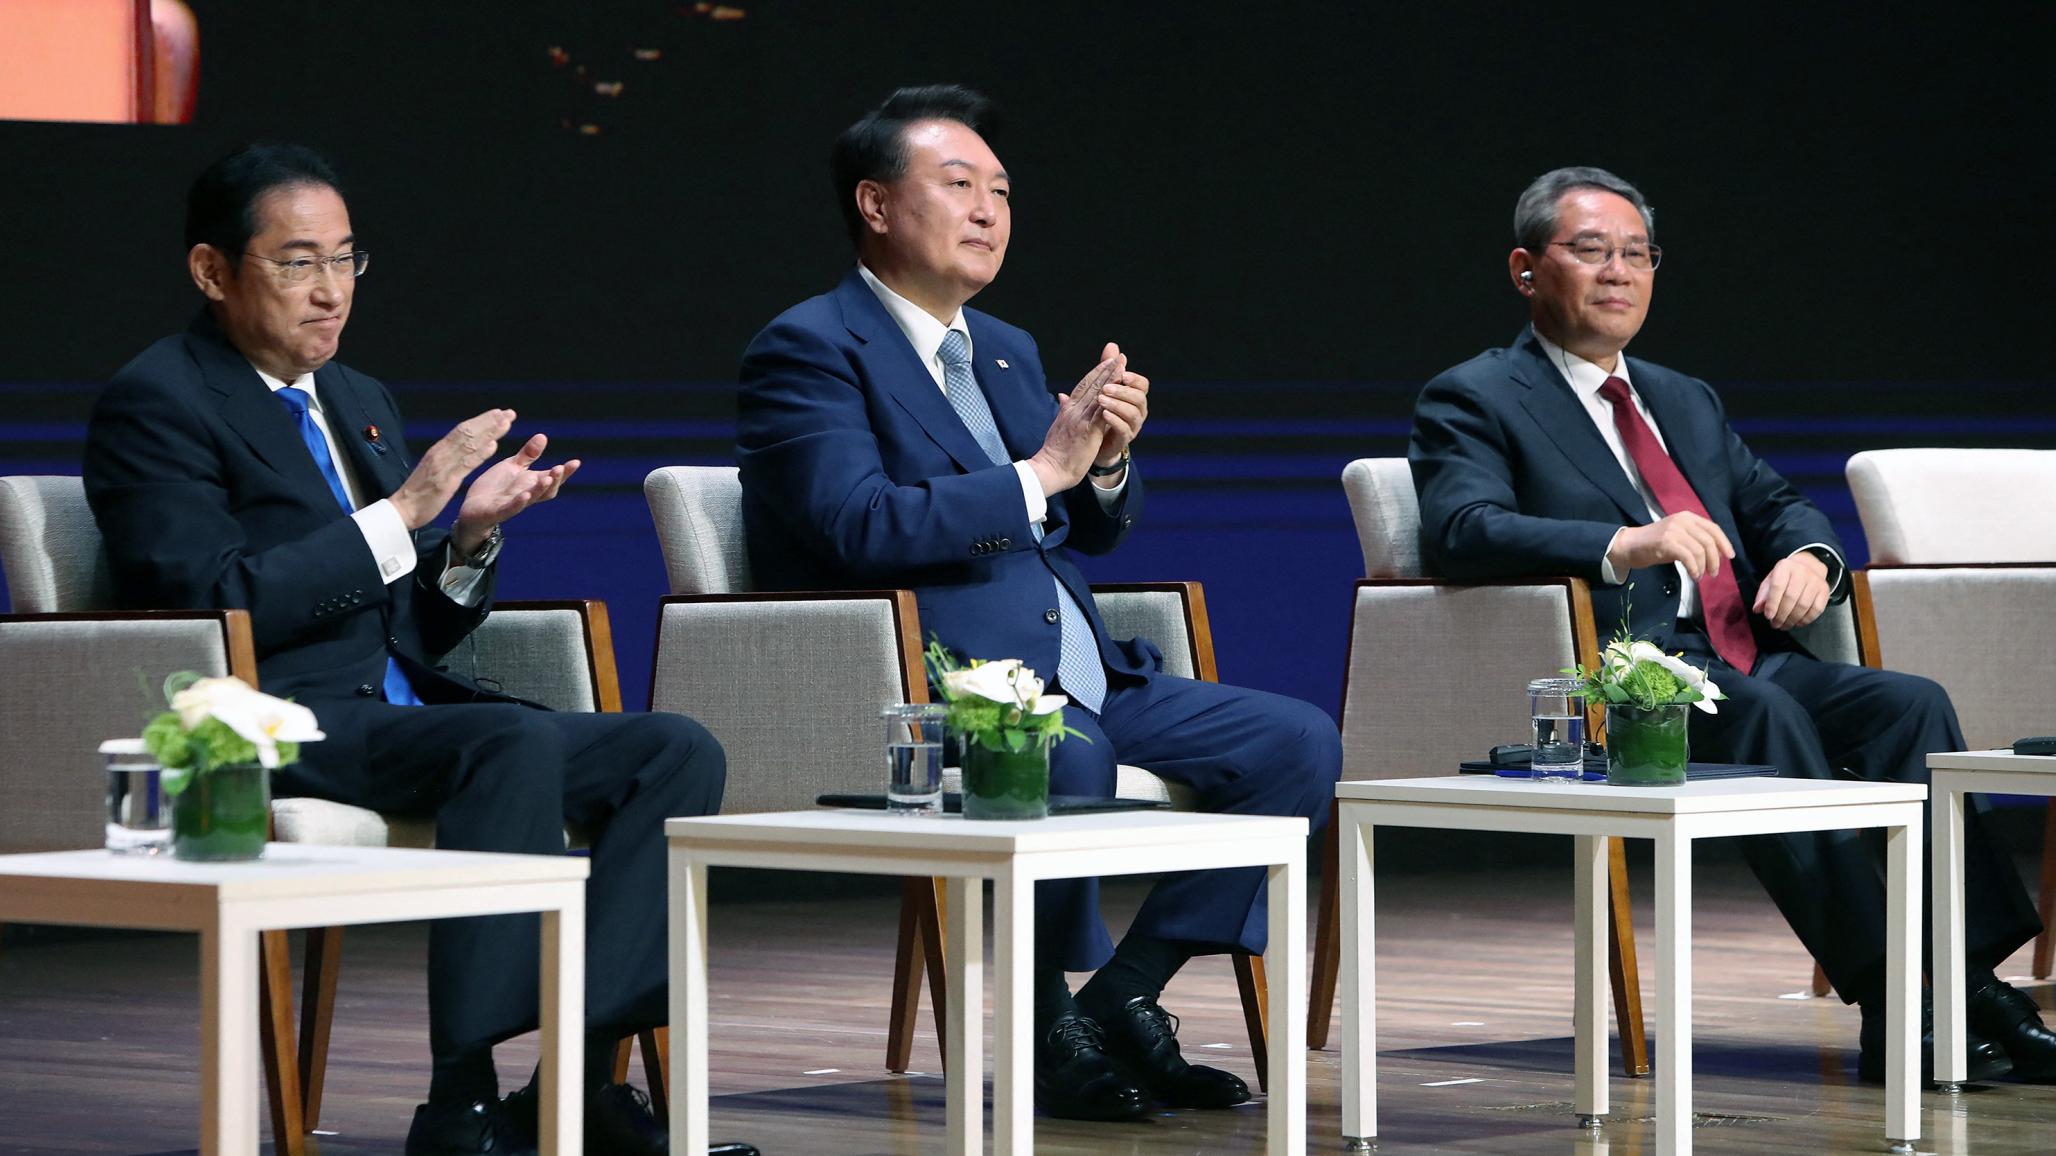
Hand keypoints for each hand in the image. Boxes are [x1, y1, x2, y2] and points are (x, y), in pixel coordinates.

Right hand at [390, 409, 514, 530]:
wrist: (402, 509)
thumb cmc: (418, 491)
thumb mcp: (433, 468)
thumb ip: (446, 457)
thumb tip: (459, 447)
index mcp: (438, 450)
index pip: (462, 430)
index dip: (481, 420)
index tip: (498, 413)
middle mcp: (441, 453)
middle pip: (468, 432)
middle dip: (490, 421)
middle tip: (509, 412)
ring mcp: (443, 465)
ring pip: (469, 444)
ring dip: (490, 432)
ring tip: (506, 423)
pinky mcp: (446, 481)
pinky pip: (465, 465)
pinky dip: (480, 454)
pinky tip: (494, 446)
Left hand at [451, 433, 580, 553]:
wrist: (472, 508)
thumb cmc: (495, 488)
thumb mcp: (512, 466)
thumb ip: (528, 454)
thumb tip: (543, 436)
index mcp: (530, 484)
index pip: (552, 478)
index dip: (565, 472)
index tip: (576, 462)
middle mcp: (526, 495)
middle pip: (546, 490)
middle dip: (555, 480)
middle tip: (561, 468)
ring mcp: (513, 504)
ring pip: (531, 498)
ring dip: (540, 489)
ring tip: (548, 478)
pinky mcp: (498, 512)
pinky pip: (511, 508)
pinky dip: (519, 503)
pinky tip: (525, 495)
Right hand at [1026, 351, 1120, 495]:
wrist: (1049, 468)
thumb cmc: (1055, 451)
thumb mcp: (1058, 425)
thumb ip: (1063, 409)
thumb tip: (1063, 396)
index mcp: (1067, 409)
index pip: (1083, 386)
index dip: (1096, 372)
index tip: (1108, 362)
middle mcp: (1073, 410)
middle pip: (1091, 385)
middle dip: (1106, 369)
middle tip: (1118, 356)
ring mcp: (1080, 419)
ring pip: (1097, 394)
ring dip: (1110, 379)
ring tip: (1121, 366)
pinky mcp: (1087, 431)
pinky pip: (1101, 412)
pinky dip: (1109, 399)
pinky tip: (1118, 390)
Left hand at [1091, 341, 1147, 474]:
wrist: (1093, 442)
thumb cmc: (1100, 412)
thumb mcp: (1103, 388)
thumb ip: (1108, 369)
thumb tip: (1112, 345)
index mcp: (1134, 397)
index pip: (1142, 385)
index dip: (1134, 379)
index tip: (1122, 373)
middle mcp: (1138, 411)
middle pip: (1139, 398)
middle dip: (1123, 391)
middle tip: (1106, 387)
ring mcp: (1133, 426)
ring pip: (1133, 414)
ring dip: (1117, 405)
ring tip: (1101, 400)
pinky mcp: (1124, 439)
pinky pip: (1124, 430)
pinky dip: (1115, 421)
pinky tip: (1103, 414)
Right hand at [1606, 511, 1734, 578]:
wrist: (1629, 546)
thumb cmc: (1654, 544)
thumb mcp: (1678, 537)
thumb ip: (1695, 540)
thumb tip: (1716, 554)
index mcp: (1687, 517)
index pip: (1713, 528)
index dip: (1724, 543)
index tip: (1730, 557)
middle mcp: (1682, 520)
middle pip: (1709, 541)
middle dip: (1715, 560)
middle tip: (1713, 573)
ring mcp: (1674, 530)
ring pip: (1700, 550)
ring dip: (1703, 567)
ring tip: (1700, 576)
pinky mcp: (1666, 542)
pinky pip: (1688, 557)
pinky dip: (1694, 569)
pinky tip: (1693, 575)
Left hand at [1753, 550, 1830, 630]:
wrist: (1807, 567)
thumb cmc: (1785, 577)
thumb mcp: (1770, 581)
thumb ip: (1763, 595)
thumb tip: (1758, 609)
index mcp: (1785, 567)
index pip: (1777, 586)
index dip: (1772, 603)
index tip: (1768, 616)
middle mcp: (1802, 572)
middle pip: (1791, 597)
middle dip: (1781, 615)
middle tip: (1775, 624)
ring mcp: (1815, 581)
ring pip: (1804, 605)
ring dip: (1792, 619)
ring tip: (1784, 625)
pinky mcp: (1824, 590)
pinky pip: (1816, 609)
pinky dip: (1806, 619)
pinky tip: (1798, 623)